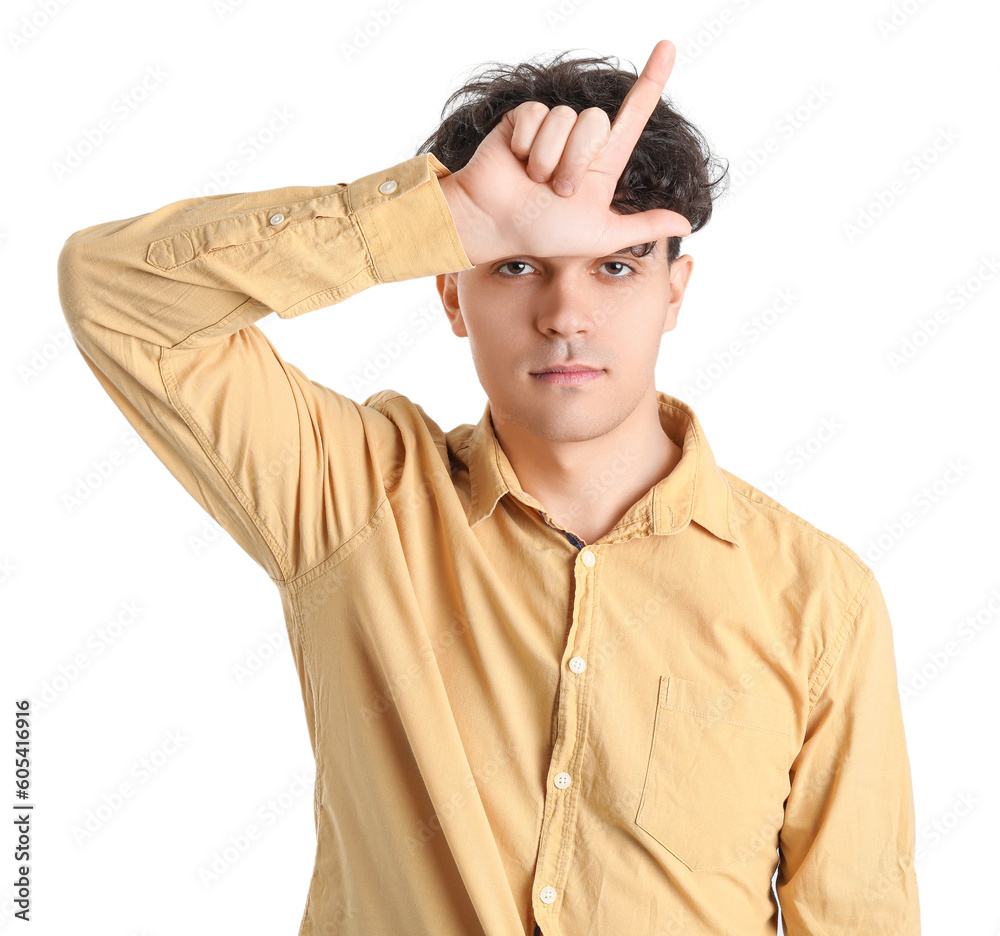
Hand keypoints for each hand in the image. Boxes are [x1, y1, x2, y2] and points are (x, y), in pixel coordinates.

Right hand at [438, 39, 691, 266]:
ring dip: (549, 158)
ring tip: (535, 181)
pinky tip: (517, 162)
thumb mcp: (601, 235)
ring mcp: (551, 129)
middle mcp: (578, 141)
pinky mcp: (523, 119)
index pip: (632, 116)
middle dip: (576, 161)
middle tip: (558, 190)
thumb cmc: (545, 234)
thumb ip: (642, 226)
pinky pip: (537, 115)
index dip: (652, 81)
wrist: (498, 225)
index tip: (669, 47)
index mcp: (601, 163)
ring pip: (566, 119)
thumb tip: (685, 225)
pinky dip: (527, 145)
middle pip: (597, 121)